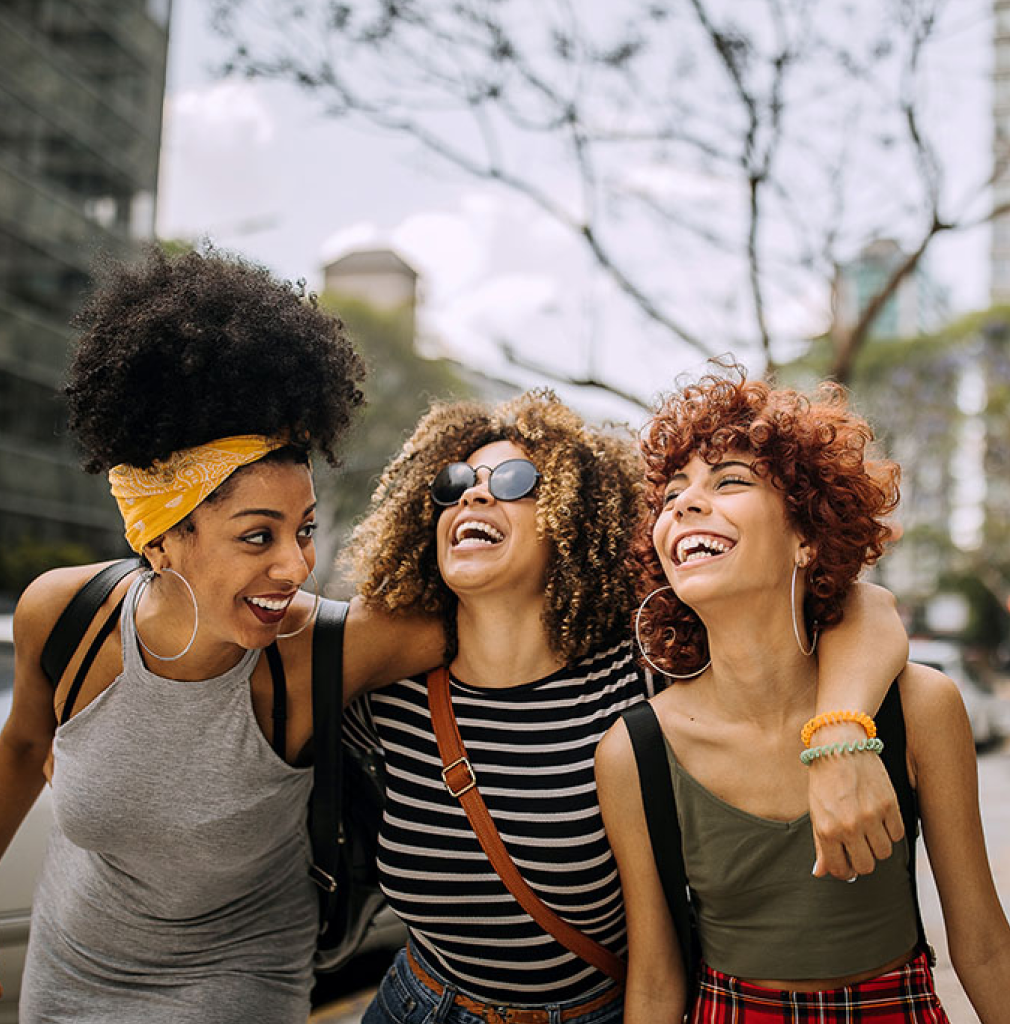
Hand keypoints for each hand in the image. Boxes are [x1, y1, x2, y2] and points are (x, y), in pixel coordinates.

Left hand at [807, 725, 903, 879]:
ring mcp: (872, 817)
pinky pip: (898, 835)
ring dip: (877, 845)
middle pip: (866, 867)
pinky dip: (891, 831)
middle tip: (858, 846)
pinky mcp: (890, 805)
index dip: (843, 870)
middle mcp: (850, 826)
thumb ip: (820, 844)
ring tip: (868, 829)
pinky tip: (880, 818)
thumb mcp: (816, 811)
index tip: (845, 862)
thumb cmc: (824, 778)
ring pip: (884, 853)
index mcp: (827, 830)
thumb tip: (820, 872)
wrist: (839, 745)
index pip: (840, 870)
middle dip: (862, 860)